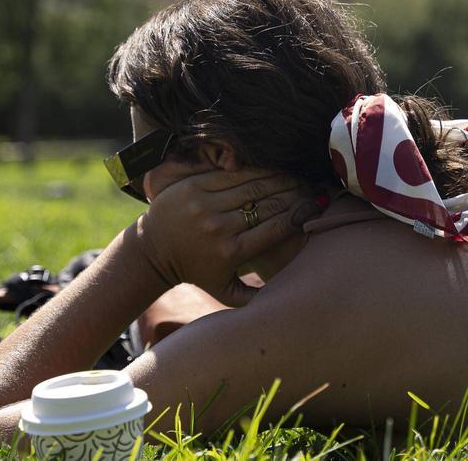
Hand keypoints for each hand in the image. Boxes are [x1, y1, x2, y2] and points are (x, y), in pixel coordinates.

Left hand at [134, 166, 318, 306]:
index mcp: (230, 252)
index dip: (298, 216)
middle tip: (310, 190)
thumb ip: (256, 297)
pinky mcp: (194, 186)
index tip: (312, 210)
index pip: (275, 228)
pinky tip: (270, 170)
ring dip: (279, 180)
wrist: (154, 250)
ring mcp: (204, 204)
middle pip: (268, 204)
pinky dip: (255, 171)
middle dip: (294, 196)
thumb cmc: (196, 271)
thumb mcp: (224, 291)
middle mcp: (218, 228)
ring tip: (296, 179)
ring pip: (252, 186)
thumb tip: (289, 298)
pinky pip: (232, 175)